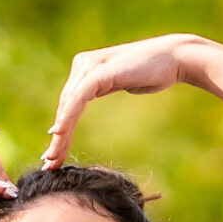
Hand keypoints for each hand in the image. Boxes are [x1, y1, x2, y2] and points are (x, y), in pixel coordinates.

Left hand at [41, 34, 203, 168]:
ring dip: (60, 134)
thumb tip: (82, 105)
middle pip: (64, 106)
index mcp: (85, 67)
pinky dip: (67, 117)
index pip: (68, 103)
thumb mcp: (118, 82)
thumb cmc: (150, 72)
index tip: (55, 155)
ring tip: (53, 157)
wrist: (173, 58)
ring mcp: (90, 66)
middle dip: (58, 138)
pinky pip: (78, 98)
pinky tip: (59, 133)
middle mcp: (83, 64)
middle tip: (50, 163)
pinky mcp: (100, 72)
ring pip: (68, 105)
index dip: (61, 130)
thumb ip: (98, 89)